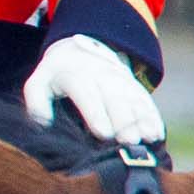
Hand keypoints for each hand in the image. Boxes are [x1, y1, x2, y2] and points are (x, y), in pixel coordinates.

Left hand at [23, 34, 164, 145]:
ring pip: (133, 99)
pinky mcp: (131, 85)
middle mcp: (102, 76)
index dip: (97, 115)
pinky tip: (157, 132)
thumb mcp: (37, 83)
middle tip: (129, 142)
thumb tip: (44, 122)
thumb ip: (36, 103)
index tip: (104, 134)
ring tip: (148, 139)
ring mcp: (119, 79)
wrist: (76, 51)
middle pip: (115, 99)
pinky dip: (151, 116)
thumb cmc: (53, 76)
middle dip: (124, 121)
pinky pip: (144, 99)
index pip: (88, 96)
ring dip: (142, 119)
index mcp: (76, 77)